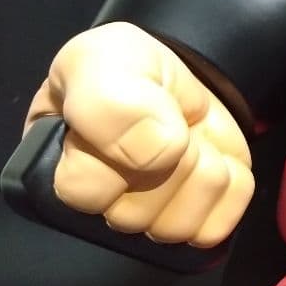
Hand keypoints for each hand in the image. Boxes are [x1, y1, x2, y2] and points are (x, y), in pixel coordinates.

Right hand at [25, 22, 253, 247]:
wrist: (176, 75)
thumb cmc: (122, 67)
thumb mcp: (99, 60)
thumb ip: (109, 102)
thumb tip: (158, 152)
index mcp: (54, 173)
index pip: (85, 191)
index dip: (121, 149)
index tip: (134, 108)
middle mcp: (100, 209)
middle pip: (139, 216)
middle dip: (169, 155)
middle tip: (165, 122)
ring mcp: (149, 221)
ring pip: (182, 226)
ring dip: (202, 170)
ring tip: (186, 138)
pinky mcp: (196, 222)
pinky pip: (219, 224)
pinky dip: (230, 185)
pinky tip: (212, 157)